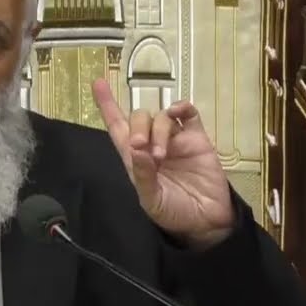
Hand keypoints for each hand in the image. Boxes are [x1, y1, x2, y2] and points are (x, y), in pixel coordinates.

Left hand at [92, 78, 234, 249]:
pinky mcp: (197, 139)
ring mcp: (175, 140)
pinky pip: (189, 115)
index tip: (98, 83)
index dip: (107, 106)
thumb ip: (143, 175)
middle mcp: (152, 144)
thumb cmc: (174, 213)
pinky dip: (182, 108)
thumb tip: (137, 148)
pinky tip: (178, 112)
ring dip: (158, 131)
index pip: (117, 127)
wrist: (206, 222)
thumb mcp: (151, 200)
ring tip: (161, 156)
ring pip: (161, 117)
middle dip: (137, 128)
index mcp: (135, 159)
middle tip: (142, 148)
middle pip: (138, 118)